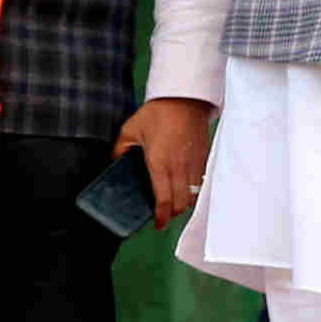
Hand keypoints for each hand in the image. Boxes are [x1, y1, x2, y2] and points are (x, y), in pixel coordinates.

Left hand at [111, 97, 216, 227]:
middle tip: (164, 214)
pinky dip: (194, 190)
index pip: (164, 200)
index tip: (158, 223)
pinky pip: (200, 182)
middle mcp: (179, 167)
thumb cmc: (158, 112)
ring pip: (193, 195)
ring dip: (184, 203)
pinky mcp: (204, 158)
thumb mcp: (130, 129)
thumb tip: (116, 161)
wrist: (185, 98)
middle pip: (182, 204)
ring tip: (174, 201)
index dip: (162, 217)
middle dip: (173, 214)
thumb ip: (120, 148)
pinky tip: (185, 187)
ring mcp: (194, 163)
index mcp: (159, 163)